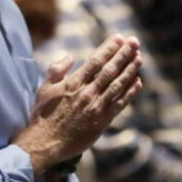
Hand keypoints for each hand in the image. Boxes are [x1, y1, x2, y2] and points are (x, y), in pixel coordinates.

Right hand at [13, 35, 143, 172]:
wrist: (45, 143)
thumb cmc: (42, 115)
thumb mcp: (44, 88)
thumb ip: (56, 69)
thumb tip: (70, 56)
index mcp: (73, 83)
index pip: (95, 61)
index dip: (109, 48)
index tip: (119, 38)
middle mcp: (87, 93)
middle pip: (110, 70)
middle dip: (124, 54)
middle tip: (135, 41)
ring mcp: (96, 108)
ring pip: (118, 85)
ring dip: (130, 70)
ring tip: (139, 58)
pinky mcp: (102, 122)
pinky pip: (120, 104)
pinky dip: (130, 93)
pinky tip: (138, 83)